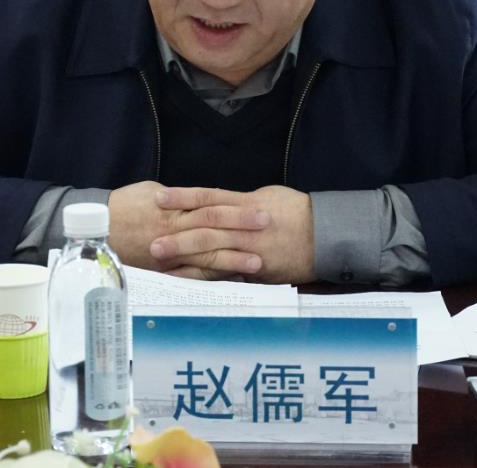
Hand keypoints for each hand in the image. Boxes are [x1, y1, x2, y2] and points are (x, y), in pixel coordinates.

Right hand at [106, 181, 268, 277]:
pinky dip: (212, 278)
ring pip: (205, 256)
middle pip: (213, 228)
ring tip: (258, 261)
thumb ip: (180, 197)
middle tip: (267, 228)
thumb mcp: (151, 191)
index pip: (211, 206)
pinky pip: (190, 276)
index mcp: (171, 206)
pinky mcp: (163, 270)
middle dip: (241, 228)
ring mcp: (168, 253)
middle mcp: (172, 229)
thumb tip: (204, 198)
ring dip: (233, 259)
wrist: (96, 230)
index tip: (259, 209)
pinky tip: (232, 279)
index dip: (237, 209)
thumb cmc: (124, 206)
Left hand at [149, 185, 315, 283]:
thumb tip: (218, 202)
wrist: (326, 237)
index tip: (159, 197)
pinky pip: (227, 274)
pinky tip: (185, 279)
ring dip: (185, 258)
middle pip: (206, 228)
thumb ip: (241, 202)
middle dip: (178, 235)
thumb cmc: (297, 213)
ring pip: (213, 253)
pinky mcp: (258, 270)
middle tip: (151, 240)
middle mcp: (247, 227)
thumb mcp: (269, 197)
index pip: (209, 197)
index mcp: (248, 204)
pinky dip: (205, 276)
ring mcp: (252, 250)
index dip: (182, 197)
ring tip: (160, 261)